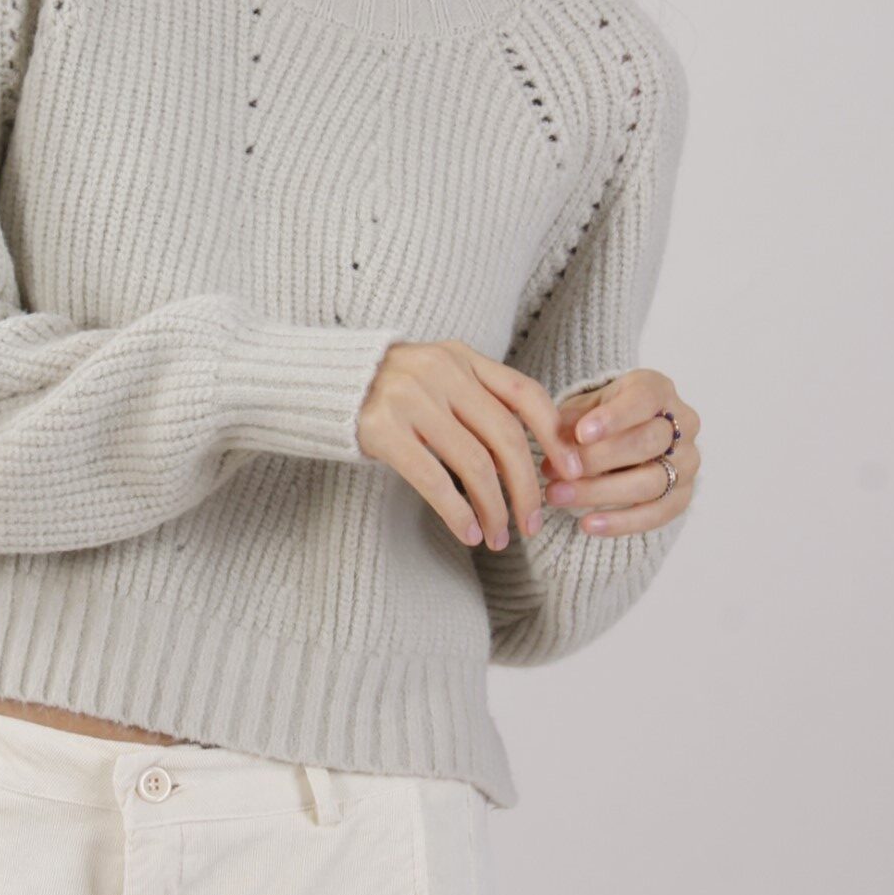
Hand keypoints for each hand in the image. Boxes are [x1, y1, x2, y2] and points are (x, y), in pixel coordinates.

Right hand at [357, 338, 587, 550]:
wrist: (321, 383)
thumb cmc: (390, 390)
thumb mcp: (438, 377)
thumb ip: (479, 400)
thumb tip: (534, 456)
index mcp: (462, 357)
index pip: (526, 394)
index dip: (555, 436)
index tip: (572, 472)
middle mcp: (441, 371)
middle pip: (506, 438)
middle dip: (526, 489)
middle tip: (533, 524)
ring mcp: (411, 398)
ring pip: (475, 464)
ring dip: (493, 509)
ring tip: (498, 537)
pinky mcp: (383, 429)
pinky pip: (434, 479)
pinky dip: (457, 512)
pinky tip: (467, 533)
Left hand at [541, 368, 700, 536]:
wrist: (622, 440)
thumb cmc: (599, 417)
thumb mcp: (582, 408)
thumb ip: (569, 422)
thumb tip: (552, 444)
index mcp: (657, 390)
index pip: (644, 400)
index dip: (614, 418)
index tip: (581, 433)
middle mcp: (683, 424)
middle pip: (647, 442)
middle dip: (598, 459)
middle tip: (554, 470)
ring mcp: (687, 462)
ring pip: (650, 482)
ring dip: (599, 493)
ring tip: (557, 496)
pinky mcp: (682, 496)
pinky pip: (655, 514)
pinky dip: (620, 522)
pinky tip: (587, 524)